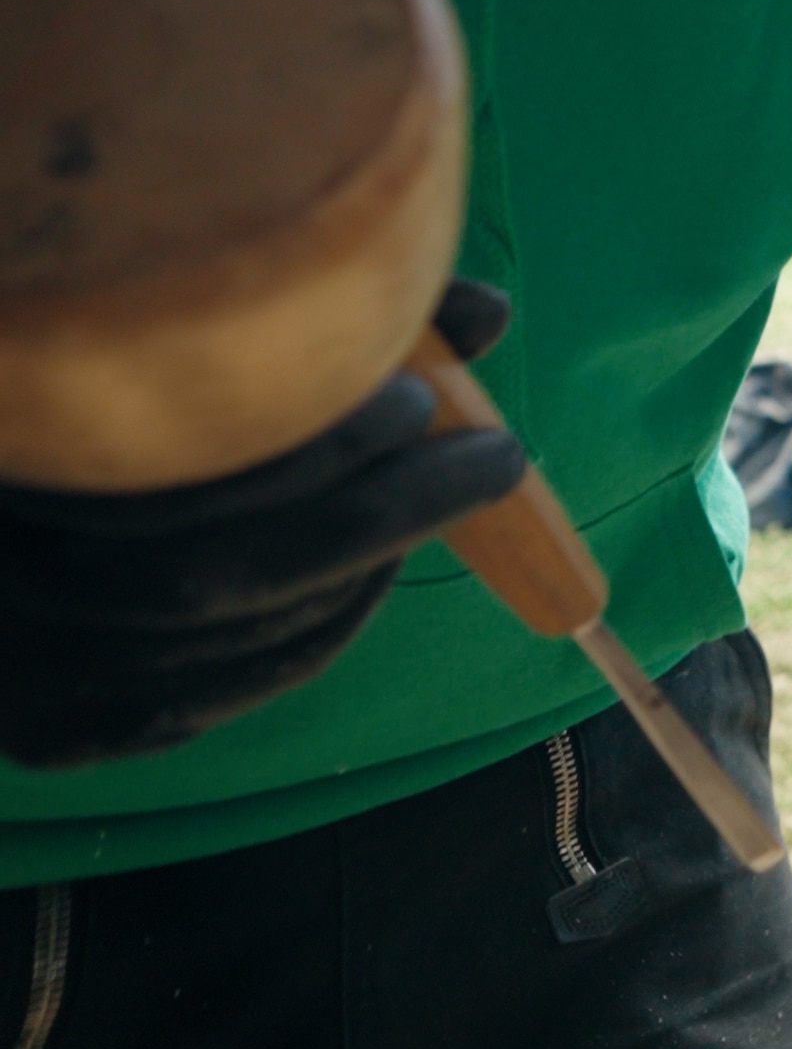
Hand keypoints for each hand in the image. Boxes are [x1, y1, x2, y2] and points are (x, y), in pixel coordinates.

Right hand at [0, 280, 531, 768]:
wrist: (9, 551)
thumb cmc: (96, 407)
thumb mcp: (167, 347)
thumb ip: (312, 324)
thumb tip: (485, 315)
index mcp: (21, 467)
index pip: (176, 478)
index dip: (313, 445)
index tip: (418, 396)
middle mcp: (12, 587)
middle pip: (218, 579)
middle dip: (381, 513)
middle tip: (487, 455)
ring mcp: (30, 676)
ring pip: (239, 641)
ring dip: (366, 570)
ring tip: (430, 495)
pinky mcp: (64, 733)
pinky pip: (226, 691)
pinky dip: (320, 625)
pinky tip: (367, 569)